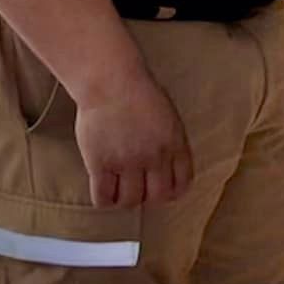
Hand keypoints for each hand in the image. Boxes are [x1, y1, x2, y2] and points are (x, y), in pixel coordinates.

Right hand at [74, 65, 193, 208]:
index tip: (162, 192)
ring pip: (130, 201)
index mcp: (176, 144)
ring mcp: (128, 162)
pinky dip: (104, 200)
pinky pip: (104, 198)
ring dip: (125, 200)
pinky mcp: (101, 164)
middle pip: (158, 197)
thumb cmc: (139, 93)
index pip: (182, 183)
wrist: (111, 82)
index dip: (171, 192)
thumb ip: (171, 143)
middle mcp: (155, 157)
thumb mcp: (169, 117)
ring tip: (119, 190)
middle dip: (149, 198)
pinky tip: (104, 191)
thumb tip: (168, 166)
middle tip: (138, 191)